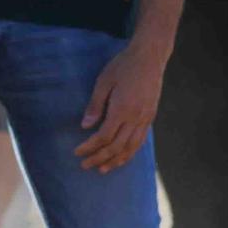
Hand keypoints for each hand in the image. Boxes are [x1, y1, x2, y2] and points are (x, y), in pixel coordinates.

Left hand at [76, 40, 166, 173]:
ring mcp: (145, 120)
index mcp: (122, 109)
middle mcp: (135, 119)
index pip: (104, 136)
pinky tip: (122, 157)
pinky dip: (130, 153)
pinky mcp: (150, 118)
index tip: (77, 152)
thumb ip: (95, 105)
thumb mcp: (104, 82)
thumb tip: (86, 126)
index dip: (90, 147)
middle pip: (117, 147)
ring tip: (103, 169)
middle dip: (100, 158)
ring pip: (131, 148)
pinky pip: (140, 142)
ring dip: (116, 161)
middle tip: (86, 166)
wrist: (149, 59)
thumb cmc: (123, 66)